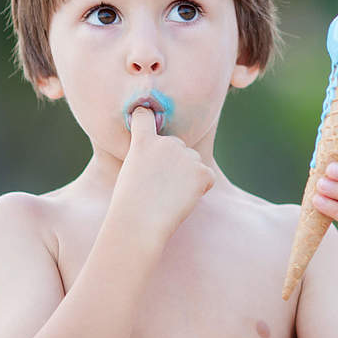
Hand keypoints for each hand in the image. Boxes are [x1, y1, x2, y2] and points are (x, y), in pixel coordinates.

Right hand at [112, 107, 214, 241]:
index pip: (145, 115)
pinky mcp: (202, 172)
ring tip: (169, 195)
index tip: (146, 113)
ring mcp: (186, 156)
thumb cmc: (129, 205)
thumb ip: (146, 158)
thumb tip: (161, 164)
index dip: (146, 116)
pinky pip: (207, 178)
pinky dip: (200, 189)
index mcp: (144, 141)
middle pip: (178, 147)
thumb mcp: (129, 172)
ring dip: (188, 177)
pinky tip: (183, 200)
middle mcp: (167, 142)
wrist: (139, 224)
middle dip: (174, 163)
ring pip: (194, 163)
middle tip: (160, 187)